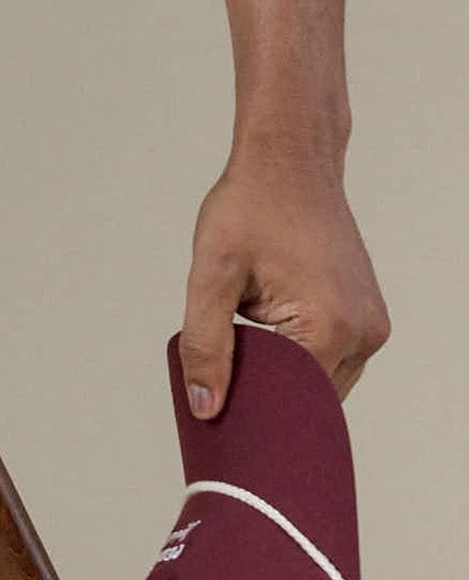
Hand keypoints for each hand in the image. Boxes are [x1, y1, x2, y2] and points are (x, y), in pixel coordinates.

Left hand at [179, 146, 388, 419]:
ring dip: (285, 377)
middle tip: (220, 390)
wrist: (290, 161)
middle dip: (268, 400)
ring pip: (323, 383)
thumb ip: (205, 344)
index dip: (252, 414)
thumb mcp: (212, 274)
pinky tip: (265, 341)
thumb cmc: (249, 207)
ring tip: (241, 355)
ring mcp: (372, 325)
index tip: (218, 419)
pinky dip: (300, 359)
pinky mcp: (368, 315)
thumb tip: (207, 408)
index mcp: (330, 328)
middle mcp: (364, 334)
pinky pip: (333, 359)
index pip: (292, 406)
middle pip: (311, 400)